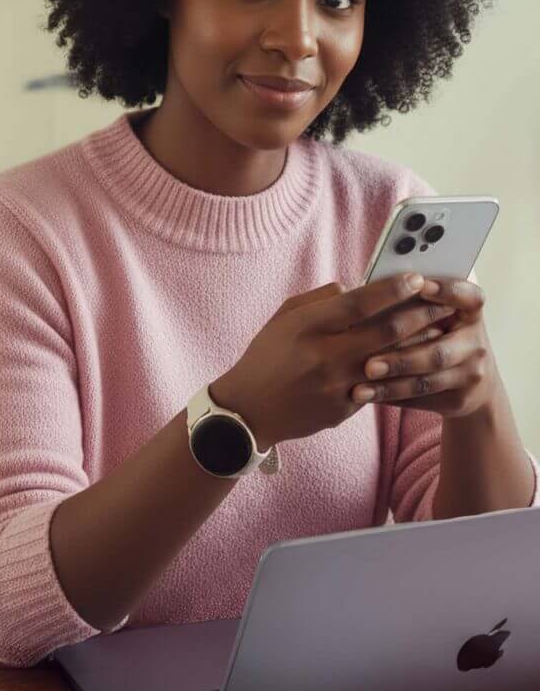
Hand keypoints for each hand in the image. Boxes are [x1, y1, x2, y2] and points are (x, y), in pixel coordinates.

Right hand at [213, 273, 458, 448]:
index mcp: (307, 328)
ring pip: (392, 362)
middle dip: (421, 314)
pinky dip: (401, 370)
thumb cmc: (266, 357)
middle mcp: (325, 357)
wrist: (248, 412)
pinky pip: (381, 386)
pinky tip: (417, 359)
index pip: (358, 303)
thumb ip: (321, 300)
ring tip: (441, 329)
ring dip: (420, 343)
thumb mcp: (284, 318)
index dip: (392, 289)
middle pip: (386, 332)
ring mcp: (338, 386)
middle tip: (443, 302)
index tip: (417, 278)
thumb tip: (357, 287)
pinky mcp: (346, 409)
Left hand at [350, 277, 498, 418]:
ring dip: (390, 385)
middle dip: (401, 359)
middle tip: (367, 364)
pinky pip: (420, 400)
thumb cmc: (438, 335)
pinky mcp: (459, 400)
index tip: (421, 285)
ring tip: (358, 388)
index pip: (469, 297)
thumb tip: (352, 290)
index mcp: (470, 313)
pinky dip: (390, 397)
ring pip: (426, 382)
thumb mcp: (435, 315)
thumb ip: (408, 302)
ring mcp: (470, 374)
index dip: (448, 291)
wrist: (472, 384)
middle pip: (438, 352)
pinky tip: (365, 396)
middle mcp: (475, 344)